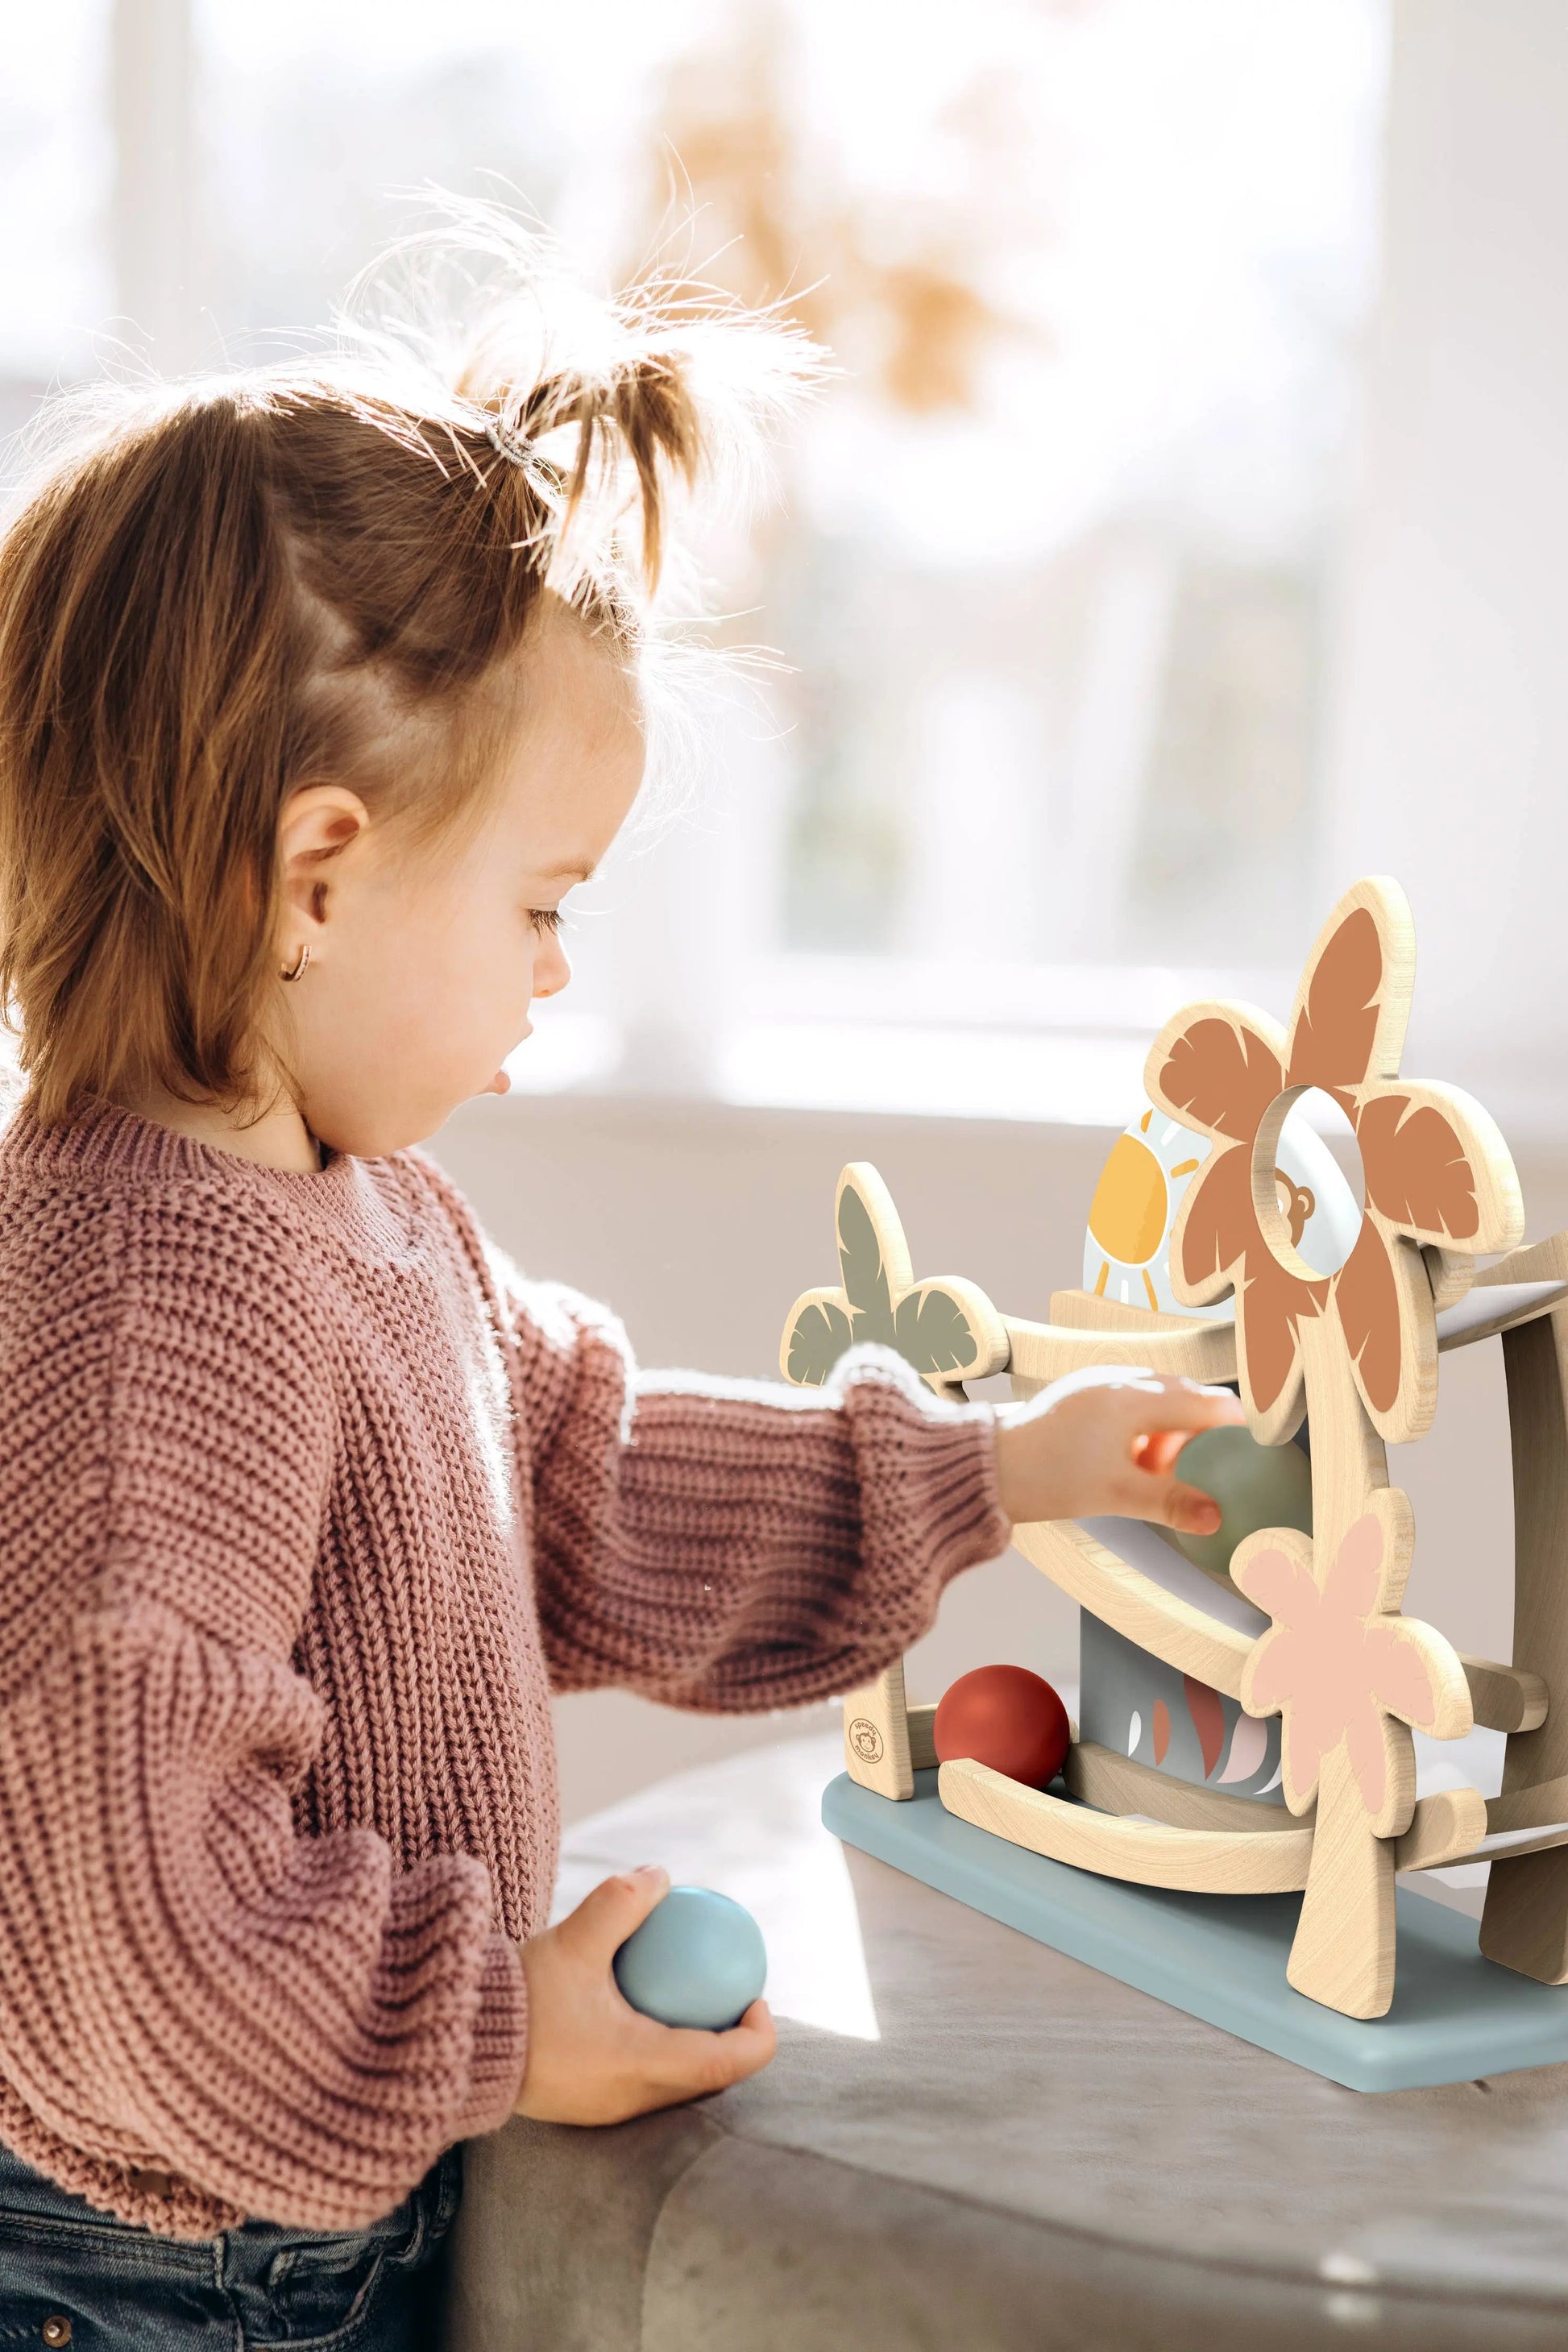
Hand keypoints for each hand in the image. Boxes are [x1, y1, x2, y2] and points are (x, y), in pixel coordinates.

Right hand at [516, 1866, 775, 2125]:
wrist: (456, 2042)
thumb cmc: (518, 1996)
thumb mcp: (574, 1939)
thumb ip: (621, 1903)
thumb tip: (662, 1874)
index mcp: (639, 2066)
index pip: (724, 2064)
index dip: (756, 2037)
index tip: (757, 1996)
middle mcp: (629, 2099)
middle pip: (707, 2080)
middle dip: (731, 2041)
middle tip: (731, 1992)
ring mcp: (606, 2110)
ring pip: (675, 2085)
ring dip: (694, 2047)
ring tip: (692, 1997)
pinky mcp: (585, 2107)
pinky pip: (642, 2082)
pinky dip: (659, 2051)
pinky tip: (642, 2009)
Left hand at [992, 1366, 1244, 1533]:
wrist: (985, 1464)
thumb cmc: (1045, 1476)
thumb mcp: (1117, 1494)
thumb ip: (1171, 1502)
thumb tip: (1216, 1516)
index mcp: (1136, 1397)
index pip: (1208, 1403)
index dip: (1238, 1423)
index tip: (1258, 1442)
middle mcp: (1121, 1379)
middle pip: (1186, 1396)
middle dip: (1203, 1431)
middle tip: (1208, 1469)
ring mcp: (1099, 1381)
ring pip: (1158, 1398)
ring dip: (1170, 1431)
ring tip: (1154, 1472)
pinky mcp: (1083, 1392)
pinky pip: (1131, 1400)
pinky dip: (1144, 1427)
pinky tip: (1130, 1460)